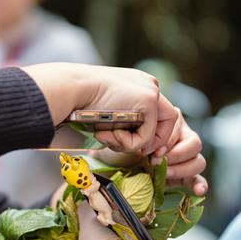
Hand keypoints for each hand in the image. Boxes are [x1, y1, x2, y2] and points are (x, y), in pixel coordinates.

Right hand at [23, 63, 178, 154]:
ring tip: (106, 138)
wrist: (73, 89)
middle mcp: (149, 85)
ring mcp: (151, 91)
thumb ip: (124, 125)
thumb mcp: (108, 114)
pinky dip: (128, 143)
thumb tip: (138, 146)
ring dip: (131, 145)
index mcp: (139, 86)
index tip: (144, 151)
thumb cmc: (82, 104)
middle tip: (138, 154)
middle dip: (151, 143)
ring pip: (155, 133)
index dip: (153, 136)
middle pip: (167, 122)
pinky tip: (108, 133)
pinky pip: (147, 136)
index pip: (158, 115)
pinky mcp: (149, 100)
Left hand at [90, 110, 207, 196]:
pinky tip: (199, 190)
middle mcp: (181, 138)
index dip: (169, 142)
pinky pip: (197, 178)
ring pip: (197, 161)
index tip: (154, 152)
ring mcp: (184, 158)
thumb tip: (139, 142)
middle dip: (174, 155)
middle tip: (155, 162)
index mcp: (171, 123)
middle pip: (193, 145)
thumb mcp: (126, 133)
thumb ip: (136, 132)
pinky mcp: (183, 175)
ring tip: (165, 174)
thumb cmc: (121, 140)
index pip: (181, 130)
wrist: (111, 158)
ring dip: (182, 169)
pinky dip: (199, 184)